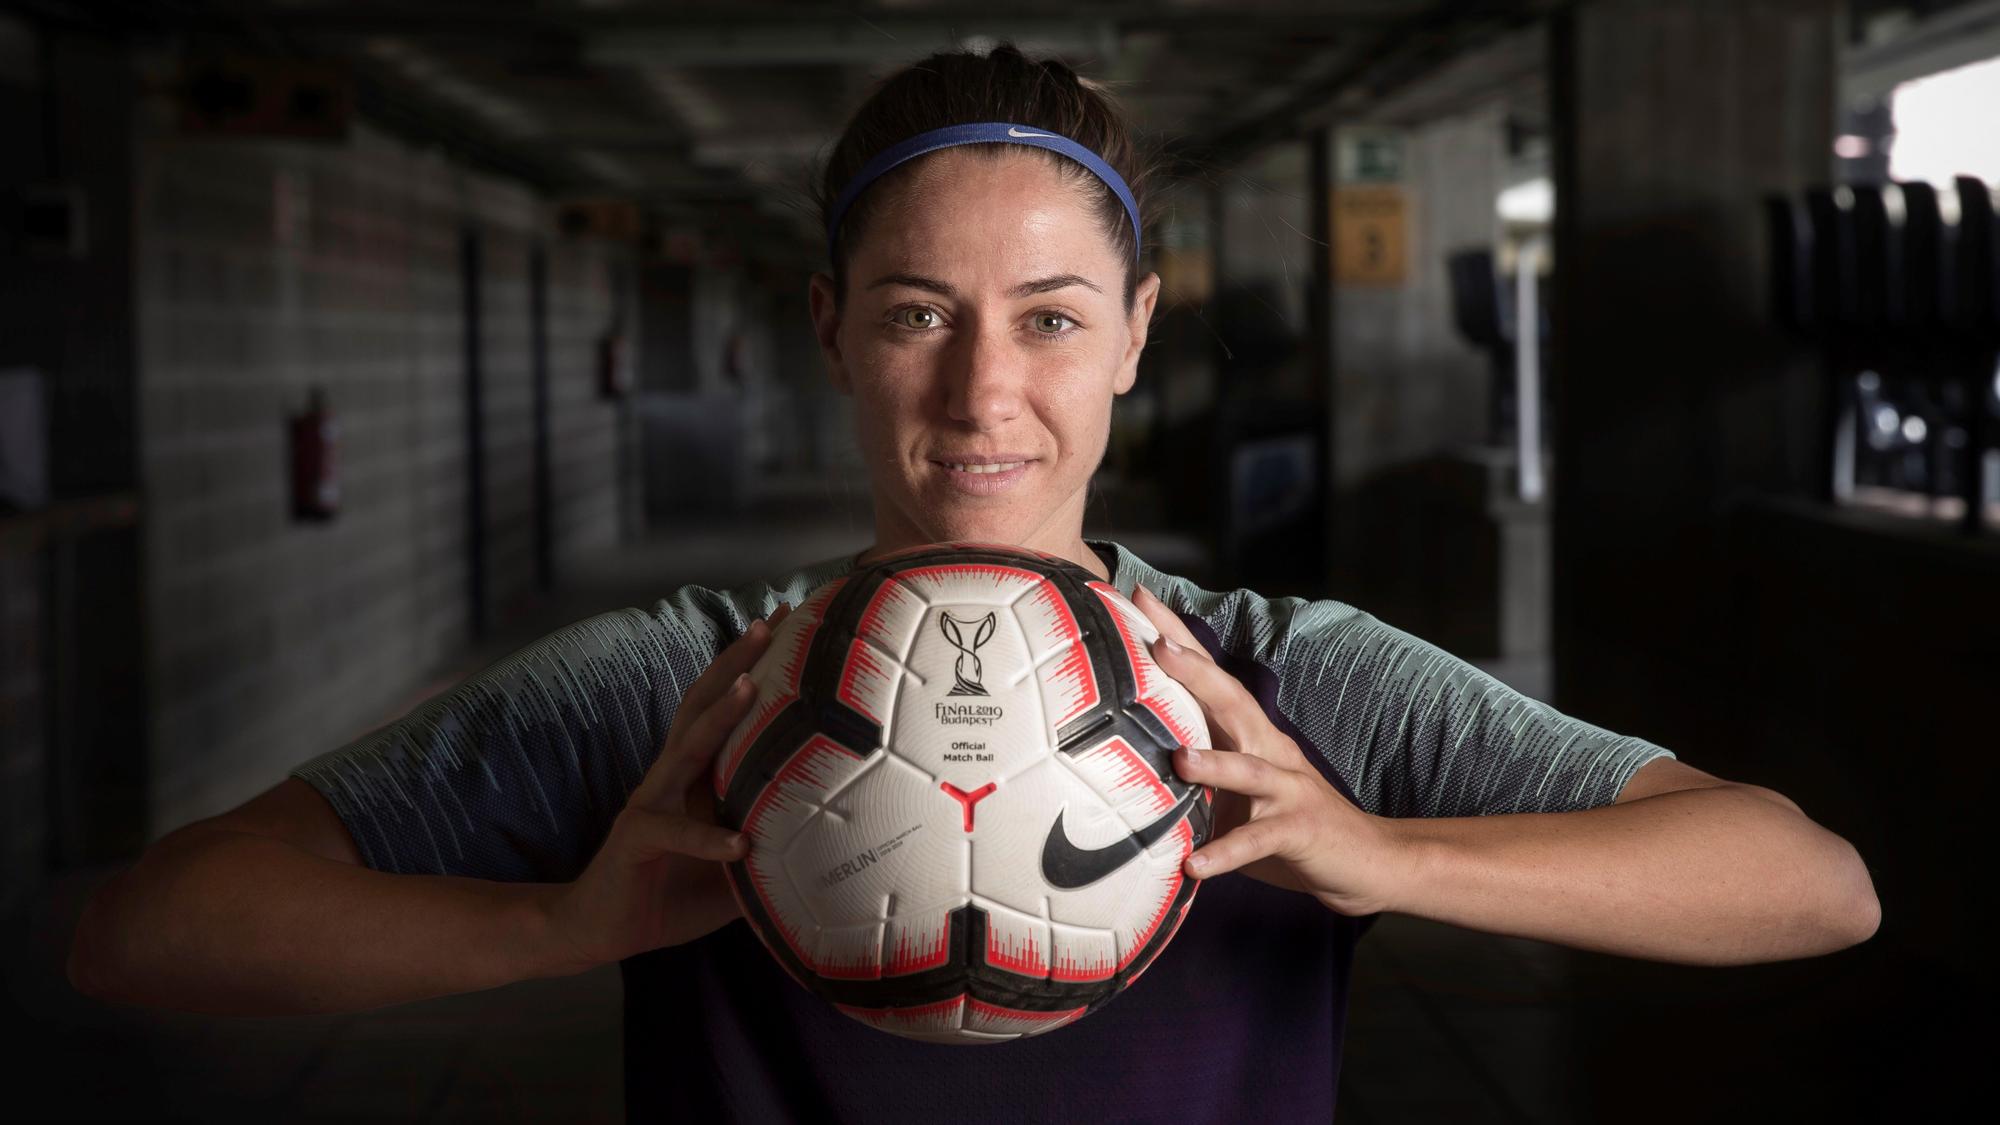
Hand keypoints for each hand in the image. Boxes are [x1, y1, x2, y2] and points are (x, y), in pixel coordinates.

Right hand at [544, 602, 792, 970]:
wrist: (600, 929)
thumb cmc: (672, 892)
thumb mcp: (738, 871)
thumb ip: (778, 851)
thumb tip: (843, 849)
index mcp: (697, 775)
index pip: (727, 710)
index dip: (754, 669)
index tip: (789, 626)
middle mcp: (672, 776)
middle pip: (703, 705)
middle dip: (735, 662)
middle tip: (770, 624)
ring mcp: (650, 802)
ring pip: (686, 747)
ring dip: (719, 716)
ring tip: (751, 687)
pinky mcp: (635, 840)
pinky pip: (673, 832)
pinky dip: (707, 837)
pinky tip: (740, 844)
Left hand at [1129, 585, 1403, 917]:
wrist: (1365, 860)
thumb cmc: (1287, 822)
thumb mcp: (1238, 790)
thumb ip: (1196, 772)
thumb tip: (1128, 759)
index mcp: (1249, 735)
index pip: (1210, 677)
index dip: (1178, 637)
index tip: (1140, 597)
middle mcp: (1268, 750)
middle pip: (1231, 702)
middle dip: (1195, 672)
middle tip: (1156, 645)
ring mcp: (1286, 789)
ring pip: (1250, 769)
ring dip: (1215, 764)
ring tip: (1179, 760)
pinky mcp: (1297, 831)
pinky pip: (1257, 842)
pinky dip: (1225, 853)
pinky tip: (1194, 864)